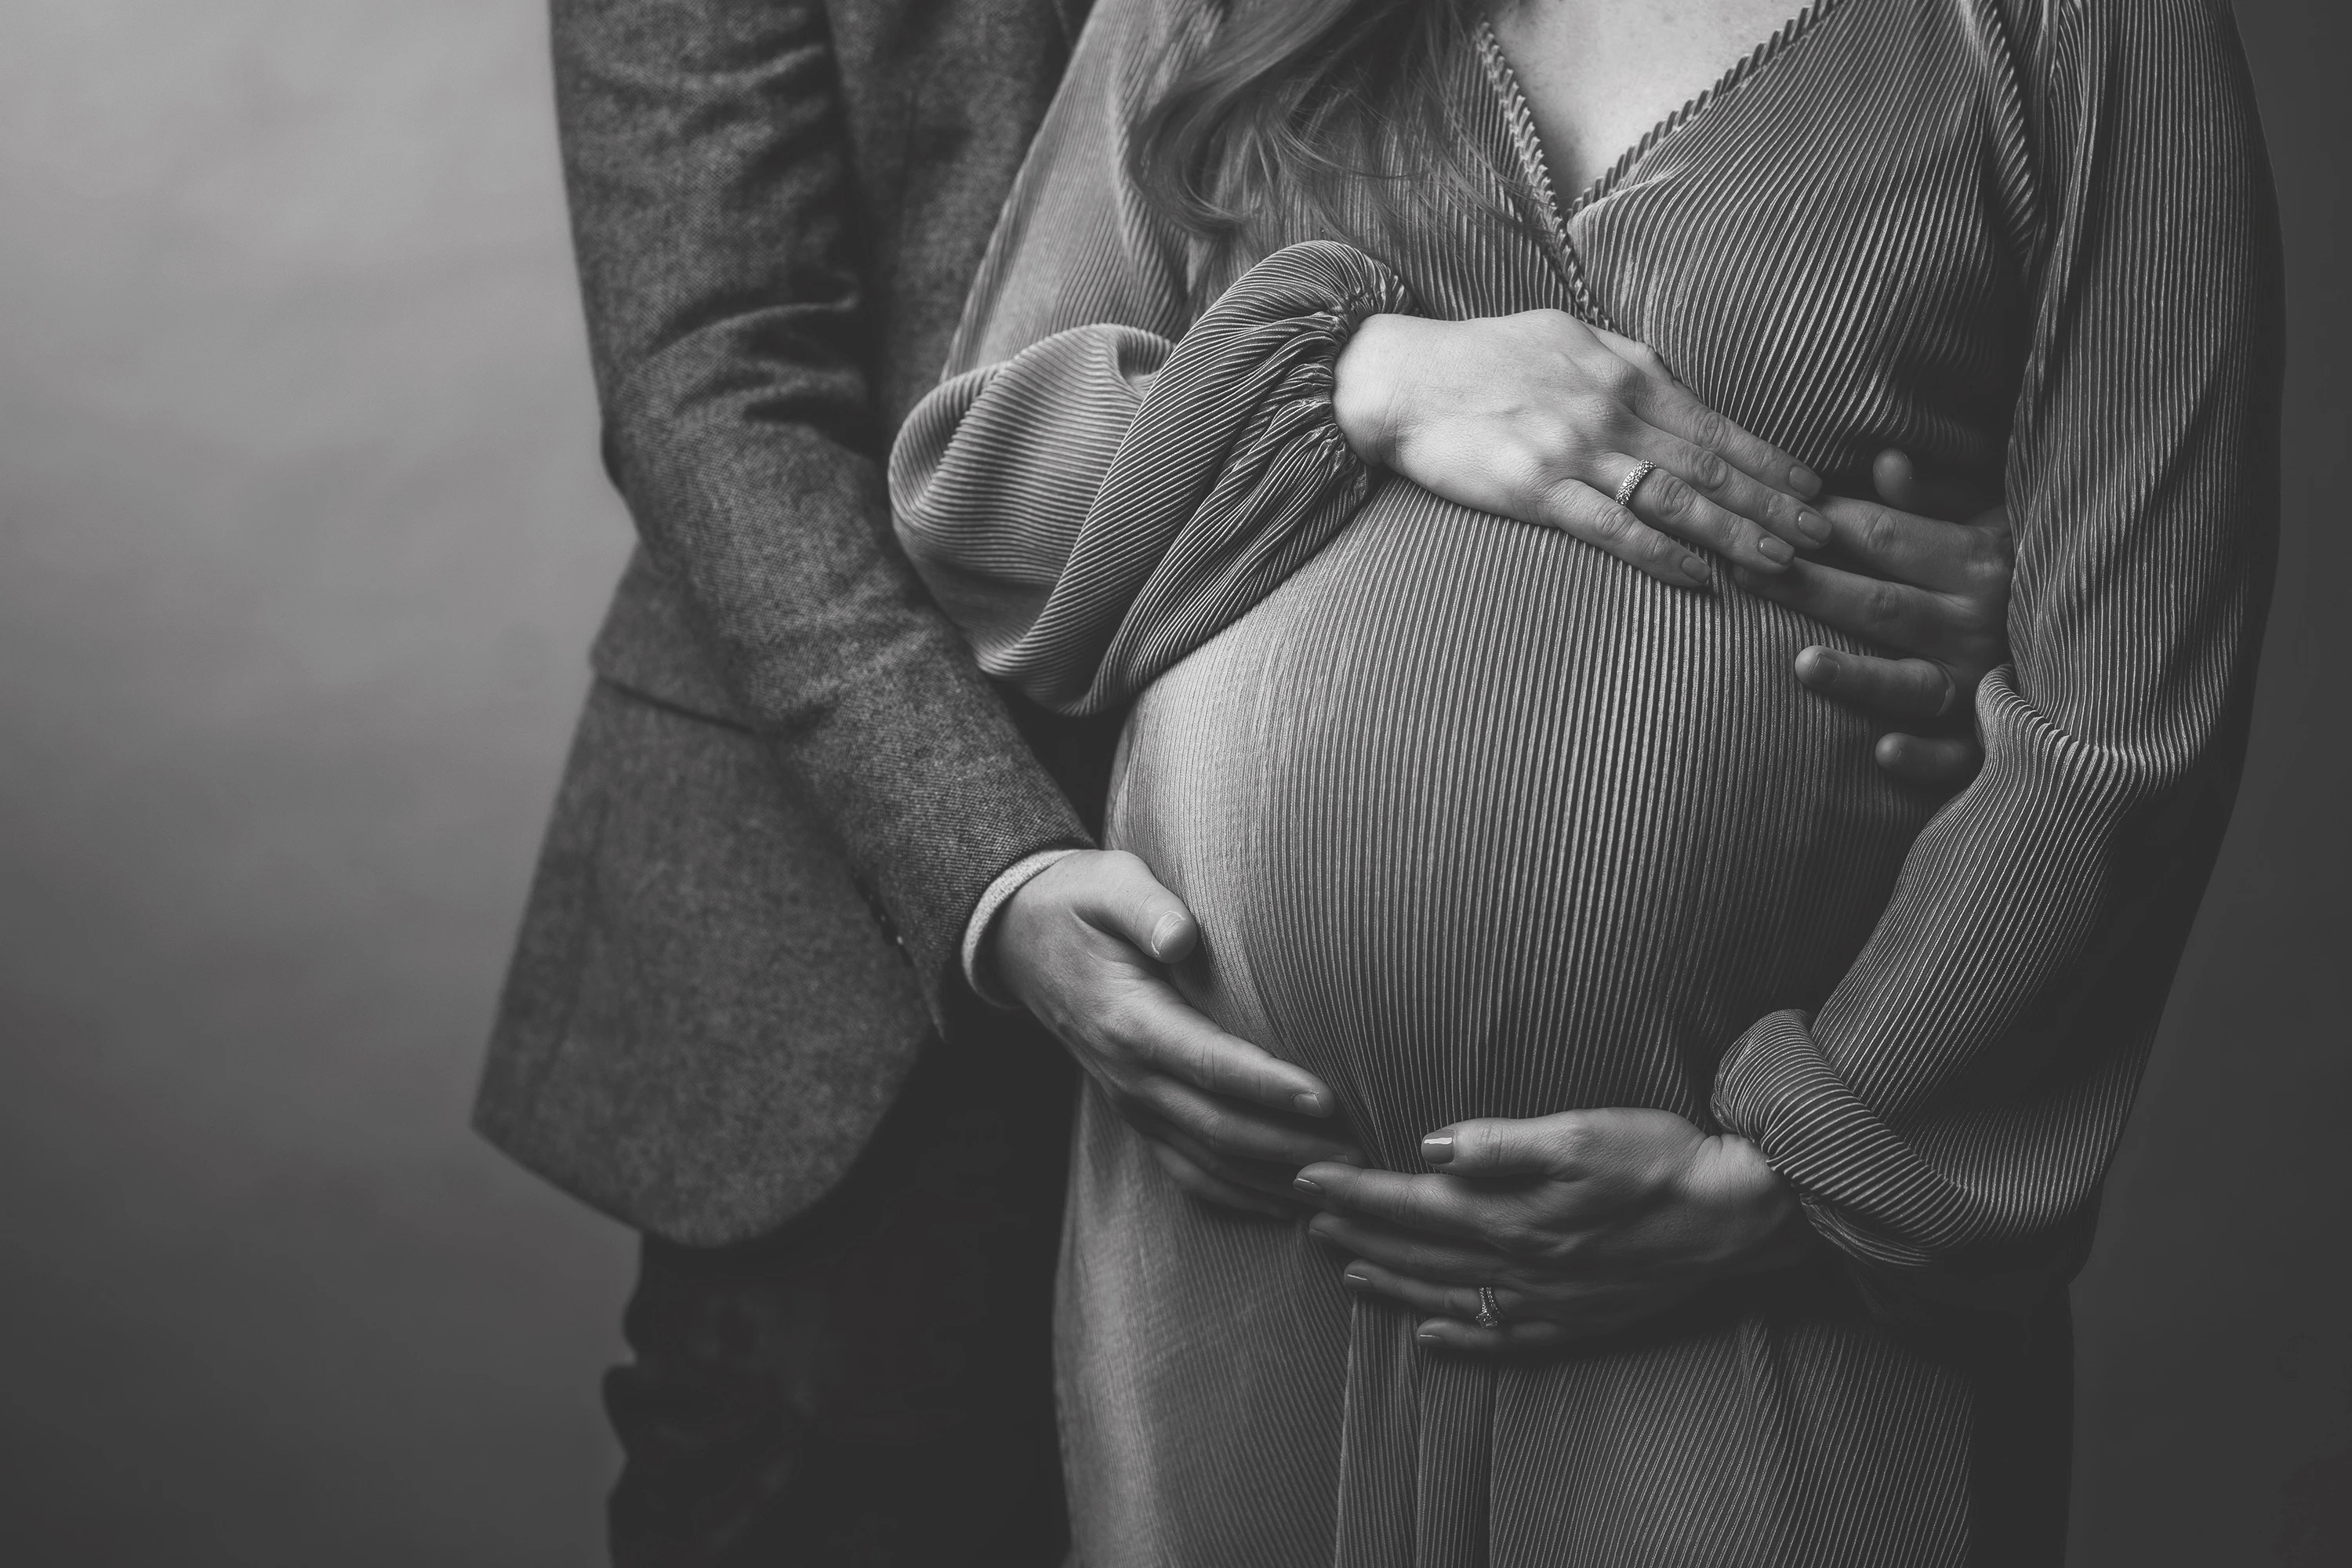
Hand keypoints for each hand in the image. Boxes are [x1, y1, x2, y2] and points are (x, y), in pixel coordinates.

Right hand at [994, 849, 1362, 1216]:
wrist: (1022, 939)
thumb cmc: (1082, 903)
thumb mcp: (1108, 884)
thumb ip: (1146, 908)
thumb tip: (1182, 937)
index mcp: (1128, 1020)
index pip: (1208, 1062)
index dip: (1267, 1086)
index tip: (1326, 1098)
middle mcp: (1129, 1075)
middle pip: (1218, 1126)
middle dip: (1290, 1145)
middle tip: (1360, 1153)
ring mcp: (1132, 1101)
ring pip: (1209, 1160)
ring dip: (1274, 1178)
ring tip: (1342, 1184)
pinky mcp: (1138, 1112)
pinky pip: (1187, 1169)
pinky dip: (1237, 1194)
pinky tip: (1287, 1205)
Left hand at [1293, 1109, 1815, 1351]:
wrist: (1740, 1217)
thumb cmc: (1662, 1159)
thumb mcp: (1581, 1131)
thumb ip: (1502, 1143)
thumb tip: (1431, 1144)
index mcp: (1513, 1215)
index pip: (1412, 1201)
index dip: (1355, 1190)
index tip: (1306, 1177)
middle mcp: (1521, 1267)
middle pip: (1420, 1252)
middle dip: (1360, 1234)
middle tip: (1308, 1222)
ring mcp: (1548, 1302)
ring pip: (1450, 1297)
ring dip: (1395, 1283)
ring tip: (1348, 1271)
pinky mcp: (1578, 1321)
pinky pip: (1502, 1338)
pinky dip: (1459, 1338)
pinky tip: (1429, 1336)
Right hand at [1333, 310, 1828, 588]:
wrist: (1401, 379)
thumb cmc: (1480, 357)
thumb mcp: (1564, 336)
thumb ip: (1622, 362)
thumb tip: (1669, 381)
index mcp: (1625, 371)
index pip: (1717, 424)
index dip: (1772, 460)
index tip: (1816, 487)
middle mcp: (1612, 409)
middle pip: (1712, 466)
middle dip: (1776, 502)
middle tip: (1828, 534)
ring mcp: (1576, 451)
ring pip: (1677, 499)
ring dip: (1737, 534)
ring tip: (1784, 562)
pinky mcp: (1537, 489)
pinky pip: (1614, 528)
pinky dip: (1662, 554)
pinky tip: (1700, 577)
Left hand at [1738, 449, 2012, 790]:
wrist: (2110, 636)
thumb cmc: (2029, 571)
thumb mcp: (1995, 521)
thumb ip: (1934, 500)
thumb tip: (1884, 461)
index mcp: (1979, 560)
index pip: (1886, 538)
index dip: (1824, 525)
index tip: (1765, 514)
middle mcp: (1980, 621)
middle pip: (1881, 604)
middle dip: (1808, 587)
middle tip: (1740, 573)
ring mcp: (1986, 684)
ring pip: (1912, 681)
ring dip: (1859, 676)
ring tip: (1801, 664)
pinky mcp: (1995, 740)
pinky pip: (1958, 757)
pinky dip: (1924, 757)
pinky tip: (1883, 753)